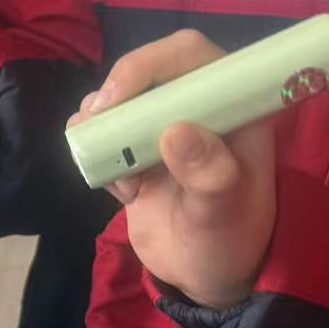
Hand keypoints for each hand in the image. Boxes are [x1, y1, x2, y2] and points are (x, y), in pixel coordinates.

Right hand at [71, 30, 276, 308]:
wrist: (206, 273)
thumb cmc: (229, 240)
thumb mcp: (224, 214)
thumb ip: (209, 175)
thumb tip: (176, 132)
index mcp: (233, 106)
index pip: (190, 54)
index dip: (149, 64)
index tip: (117, 99)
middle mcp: (198, 105)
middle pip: (146, 69)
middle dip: (114, 95)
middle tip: (95, 127)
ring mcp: (164, 125)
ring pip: (118, 98)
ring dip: (100, 126)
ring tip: (115, 172)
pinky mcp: (137, 146)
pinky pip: (103, 130)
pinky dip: (95, 151)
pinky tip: (118, 189)